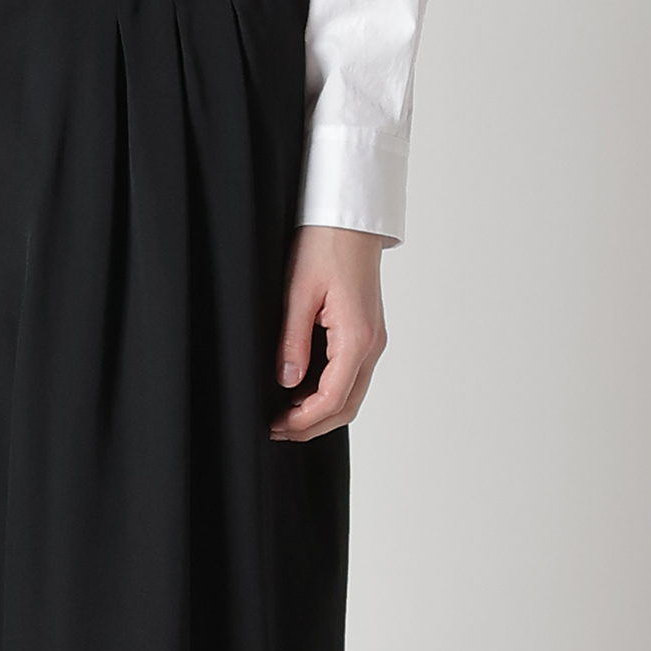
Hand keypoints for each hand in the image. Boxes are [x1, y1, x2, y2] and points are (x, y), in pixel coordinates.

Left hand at [270, 225, 386, 441]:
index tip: (277, 426)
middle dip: (312, 425)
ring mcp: (373, 340)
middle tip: (277, 429)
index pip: (333, 399)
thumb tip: (287, 380)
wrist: (349, 221)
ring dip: (321, 412)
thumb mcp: (298, 293)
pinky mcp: (367, 334)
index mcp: (356, 337)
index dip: (304, 420)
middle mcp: (371, 344)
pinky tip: (302, 391)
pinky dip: (329, 393)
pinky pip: (352, 376)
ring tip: (285, 414)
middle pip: (347, 406)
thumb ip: (292, 340)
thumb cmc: (325, 245)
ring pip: (352, 394)